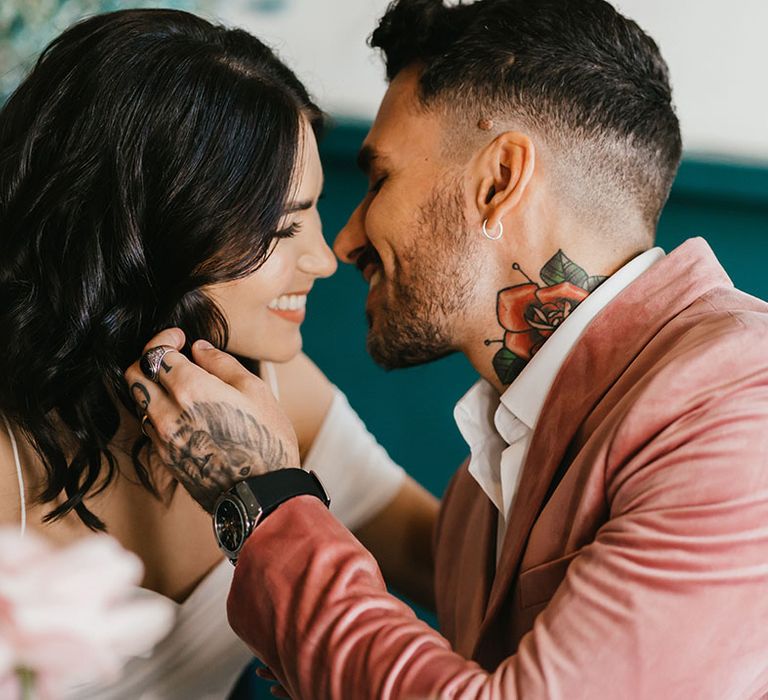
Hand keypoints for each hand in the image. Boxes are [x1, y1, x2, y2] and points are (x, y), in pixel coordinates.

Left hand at [124, 329, 299, 511]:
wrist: (262, 493)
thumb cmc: (267, 440)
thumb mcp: (255, 390)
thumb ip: (222, 364)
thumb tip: (199, 349)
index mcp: (191, 390)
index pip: (157, 353)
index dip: (165, 339)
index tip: (179, 338)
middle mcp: (168, 413)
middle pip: (134, 375)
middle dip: (149, 359)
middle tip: (172, 357)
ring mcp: (163, 438)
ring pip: (139, 401)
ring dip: (153, 387)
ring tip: (180, 386)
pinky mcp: (165, 458)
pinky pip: (150, 425)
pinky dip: (160, 411)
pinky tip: (185, 413)